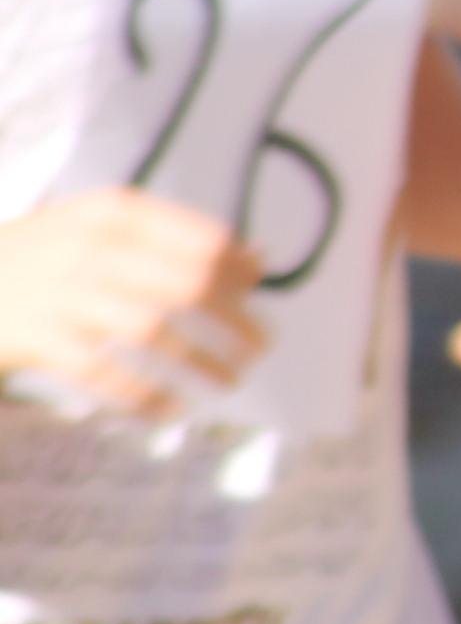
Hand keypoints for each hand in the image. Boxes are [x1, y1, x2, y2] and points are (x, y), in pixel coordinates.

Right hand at [0, 189, 264, 419]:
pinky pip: (109, 375)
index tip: (258, 294)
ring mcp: (63, 295)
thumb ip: (172, 239)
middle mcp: (91, 248)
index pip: (201, 240)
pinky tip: (172, 410)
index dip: (239, 272)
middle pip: (190, 286)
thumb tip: (260, 260)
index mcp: (112, 212)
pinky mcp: (39, 340)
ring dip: (205, 361)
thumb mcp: (95, 227)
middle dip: (236, 320)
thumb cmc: (36, 256)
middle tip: (261, 345)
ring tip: (230, 380)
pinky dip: (148, 396)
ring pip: (158, 332)